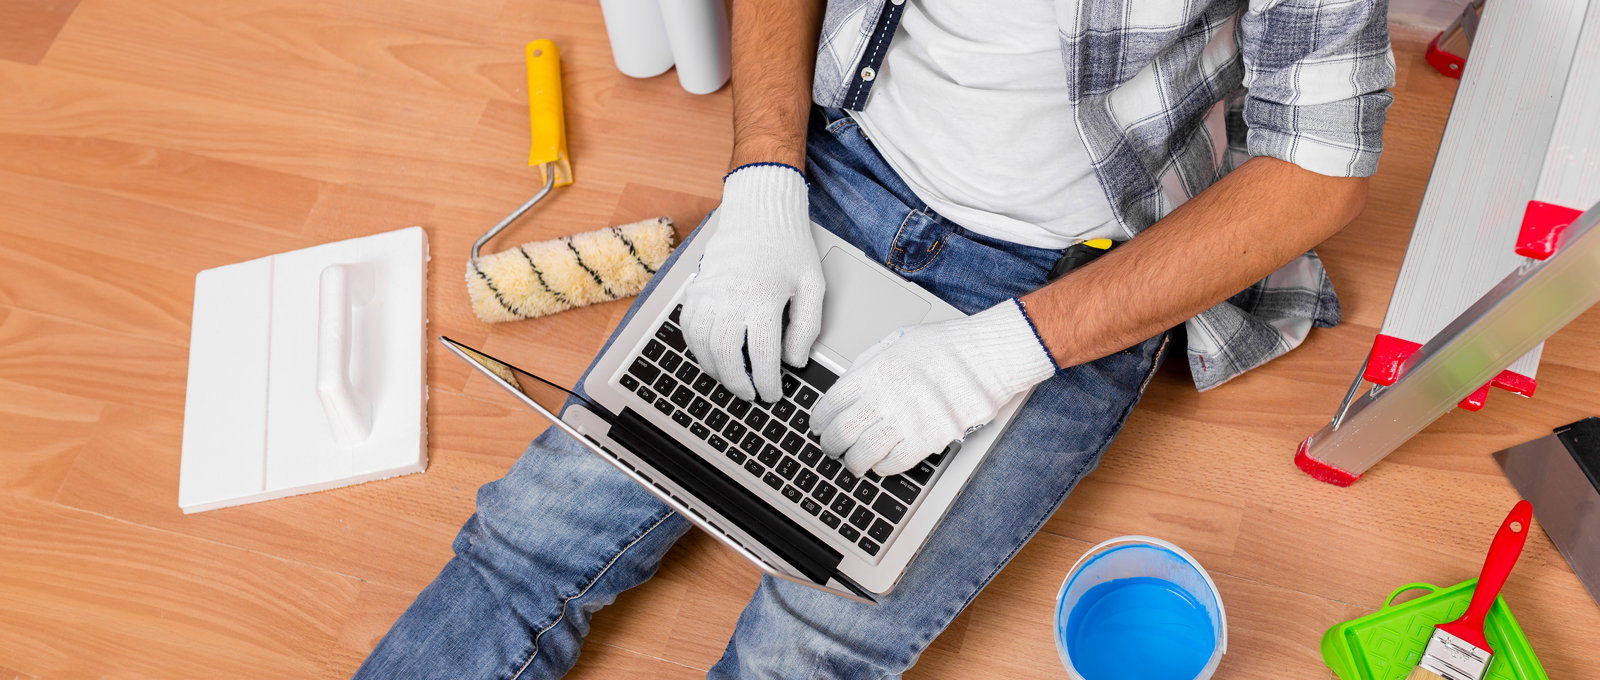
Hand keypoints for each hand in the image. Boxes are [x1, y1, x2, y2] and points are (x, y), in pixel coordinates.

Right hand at [681, 164, 824, 402]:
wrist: (759, 211)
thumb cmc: (788, 246)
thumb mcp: (812, 285)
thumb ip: (807, 327)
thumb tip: (795, 361)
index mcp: (763, 299)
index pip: (762, 357)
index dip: (768, 383)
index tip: (773, 394)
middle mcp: (730, 298)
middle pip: (727, 357)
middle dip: (739, 383)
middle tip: (751, 394)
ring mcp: (708, 293)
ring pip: (703, 346)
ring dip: (716, 370)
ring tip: (732, 379)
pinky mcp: (696, 289)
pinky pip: (688, 328)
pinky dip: (697, 349)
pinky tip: (712, 357)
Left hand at [809, 299, 1056, 475]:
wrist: (987, 357)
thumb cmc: (947, 346)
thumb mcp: (896, 342)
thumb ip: (869, 364)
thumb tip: (848, 386)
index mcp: (874, 370)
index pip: (831, 403)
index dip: (819, 420)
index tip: (819, 426)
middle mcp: (886, 396)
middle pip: (841, 433)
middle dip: (830, 445)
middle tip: (831, 448)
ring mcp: (907, 420)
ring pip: (863, 454)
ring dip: (853, 462)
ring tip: (853, 462)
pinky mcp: (928, 439)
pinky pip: (894, 464)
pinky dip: (882, 468)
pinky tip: (881, 464)